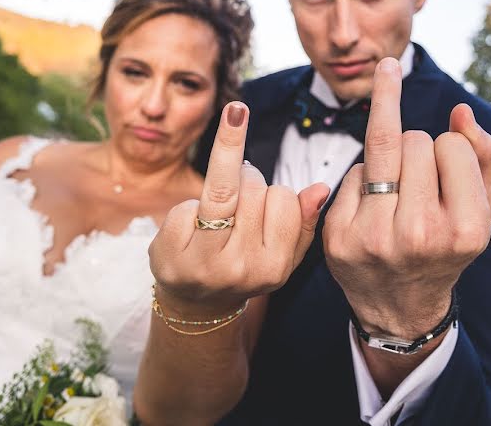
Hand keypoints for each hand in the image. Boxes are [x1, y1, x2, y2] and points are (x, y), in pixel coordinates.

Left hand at [148, 102, 329, 315]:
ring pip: (223, 188)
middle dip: (247, 184)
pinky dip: (187, 208)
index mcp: (274, 268)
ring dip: (221, 186)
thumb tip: (320, 188)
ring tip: (218, 211)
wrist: (196, 307)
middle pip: (253, 187)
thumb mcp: (281, 254)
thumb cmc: (242, 267)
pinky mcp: (170, 254)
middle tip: (238, 208)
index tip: (264, 208)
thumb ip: (304, 221)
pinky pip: (186, 204)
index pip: (284, 197)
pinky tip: (190, 231)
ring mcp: (203, 262)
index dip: (273, 193)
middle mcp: (241, 269)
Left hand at [324, 58, 490, 338]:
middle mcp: (420, 234)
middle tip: (422, 187)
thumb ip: (484, 154)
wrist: (401, 307)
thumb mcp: (483, 209)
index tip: (448, 177)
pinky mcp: (338, 236)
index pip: (451, 144)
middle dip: (420, 150)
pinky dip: (366, 179)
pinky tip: (374, 209)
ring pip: (382, 146)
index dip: (451, 151)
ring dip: (393, 157)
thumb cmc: (447, 245)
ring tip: (400, 192)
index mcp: (466, 230)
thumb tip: (460, 111)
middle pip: (415, 140)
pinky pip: (353, 172)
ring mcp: (374, 236)